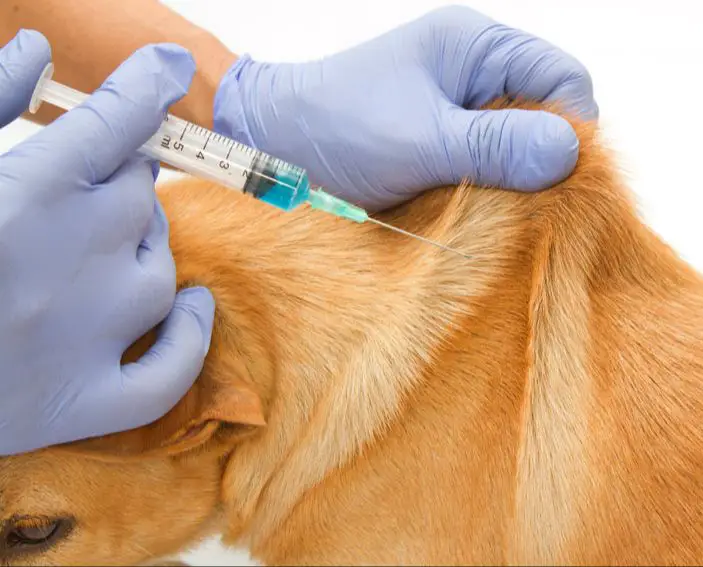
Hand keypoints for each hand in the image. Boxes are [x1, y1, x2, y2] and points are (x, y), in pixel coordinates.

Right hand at [0, 30, 215, 455]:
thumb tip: (37, 50)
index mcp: (28, 193)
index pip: (116, 122)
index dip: (145, 86)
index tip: (166, 63)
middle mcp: (71, 257)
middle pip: (141, 195)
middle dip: (121, 182)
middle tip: (86, 192)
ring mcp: (84, 336)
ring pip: (160, 271)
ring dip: (143, 251)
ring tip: (99, 250)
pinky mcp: (81, 402)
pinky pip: (171, 370)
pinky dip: (189, 338)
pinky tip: (191, 308)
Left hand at [213, 5, 597, 211]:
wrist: (271, 148)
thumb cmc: (335, 128)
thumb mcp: (420, 138)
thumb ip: (494, 146)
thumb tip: (572, 152)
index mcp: (475, 46)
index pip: (562, 78)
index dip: (572, 128)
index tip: (560, 180)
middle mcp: (475, 73)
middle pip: (548, 114)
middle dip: (546, 159)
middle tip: (532, 205)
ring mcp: (460, 111)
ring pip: (522, 148)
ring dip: (518, 182)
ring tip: (501, 213)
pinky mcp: (446, 146)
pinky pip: (492, 169)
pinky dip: (494, 194)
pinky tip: (482, 216)